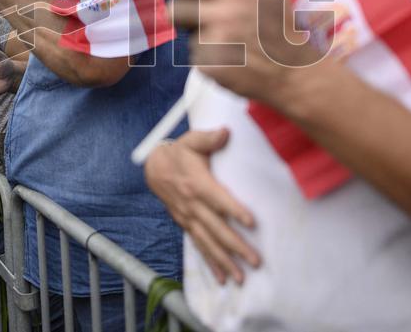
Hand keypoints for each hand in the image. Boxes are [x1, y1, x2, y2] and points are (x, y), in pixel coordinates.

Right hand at [144, 130, 259, 283]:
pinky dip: (210, 263)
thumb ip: (209, 138)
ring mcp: (188, 218)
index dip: (234, 210)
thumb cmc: (180, 152)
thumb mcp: (192, 140)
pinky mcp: (186, 225)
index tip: (252, 223)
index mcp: (197, 183)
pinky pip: (199, 247)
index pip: (218, 199)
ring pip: (208, 243)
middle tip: (255, 261)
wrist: (154, 167)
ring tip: (241, 278)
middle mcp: (192, 205)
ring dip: (225, 262)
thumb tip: (226, 132)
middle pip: (216, 228)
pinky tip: (223, 278)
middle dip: (236, 246)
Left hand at [157, 0, 324, 103]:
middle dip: (177, 13)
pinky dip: (209, 59)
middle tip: (189, 17)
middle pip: (177, 11)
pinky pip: (198, 59)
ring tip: (229, 42)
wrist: (295, 75)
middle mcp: (223, 18)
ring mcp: (216, 45)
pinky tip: (231, 58)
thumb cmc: (285, 30)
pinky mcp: (212, 69)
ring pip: (190, 37)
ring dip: (201, 39)